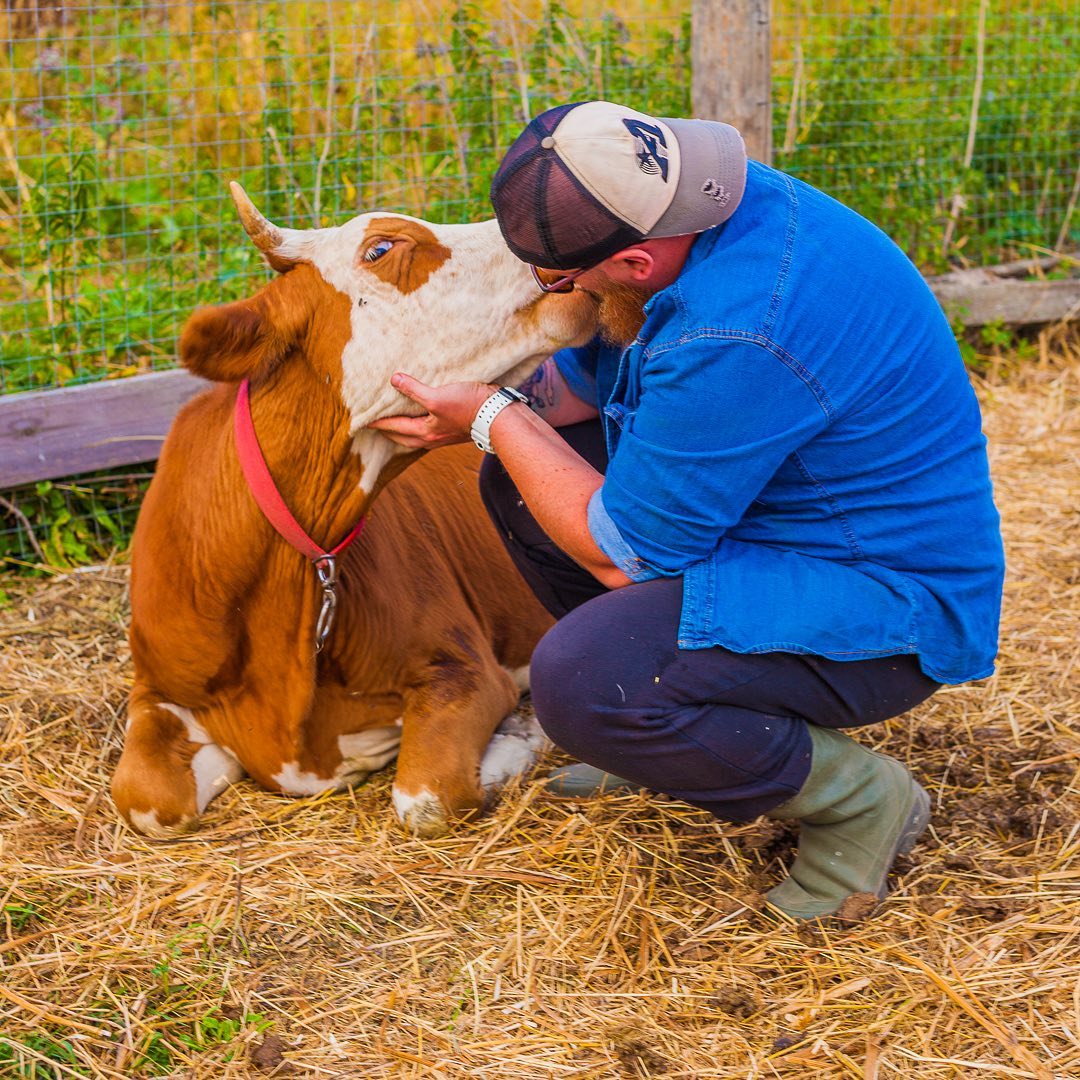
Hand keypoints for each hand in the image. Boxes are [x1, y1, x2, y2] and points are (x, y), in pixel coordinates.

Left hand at [367, 372, 496, 449]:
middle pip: (403, 438)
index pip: (393, 427)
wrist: (497, 415)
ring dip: (404, 430)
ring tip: (396, 422)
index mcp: (424, 432)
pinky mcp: (454, 430)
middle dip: (389, 432)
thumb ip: (414, 389)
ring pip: (416, 436)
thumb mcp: (437, 396)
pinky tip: (422, 418)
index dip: (377, 422)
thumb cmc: (468, 406)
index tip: (361, 421)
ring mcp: (444, 436)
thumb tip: (394, 380)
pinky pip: (429, 430)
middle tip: (376, 425)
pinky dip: (419, 425)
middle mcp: (432, 438)